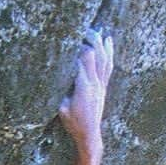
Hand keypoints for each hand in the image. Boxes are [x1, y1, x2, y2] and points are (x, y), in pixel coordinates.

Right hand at [58, 29, 112, 153]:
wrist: (89, 134)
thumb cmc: (74, 124)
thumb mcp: (62, 109)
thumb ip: (60, 92)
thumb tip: (56, 76)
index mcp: (83, 87)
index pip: (82, 61)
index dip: (76, 49)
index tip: (70, 40)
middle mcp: (95, 84)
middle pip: (95, 55)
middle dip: (90, 40)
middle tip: (82, 30)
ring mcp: (101, 85)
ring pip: (104, 58)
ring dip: (100, 43)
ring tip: (96, 30)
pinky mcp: (104, 87)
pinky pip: (109, 66)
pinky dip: (109, 52)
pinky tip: (108, 40)